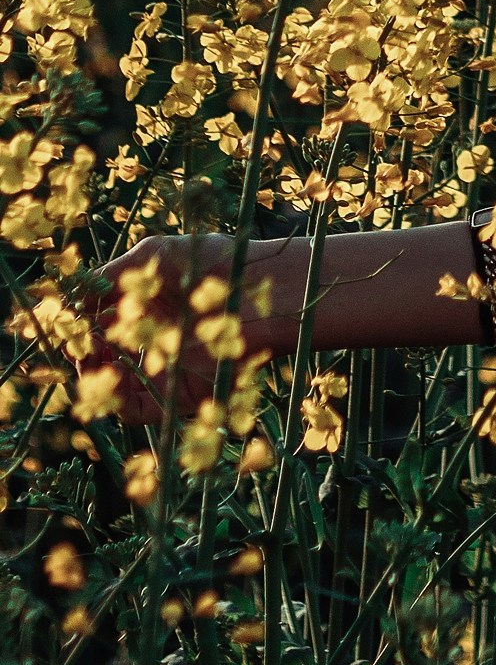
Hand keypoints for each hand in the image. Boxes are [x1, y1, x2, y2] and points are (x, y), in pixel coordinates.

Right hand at [78, 236, 237, 423]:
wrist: (261, 289)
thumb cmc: (214, 261)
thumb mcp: (157, 255)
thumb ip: (114, 274)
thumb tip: (74, 294)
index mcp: (147, 305)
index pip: (101, 321)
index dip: (80, 323)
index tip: (65, 320)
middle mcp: (153, 337)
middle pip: (103, 355)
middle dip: (82, 350)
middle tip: (74, 343)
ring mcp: (165, 366)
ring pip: (114, 385)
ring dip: (93, 376)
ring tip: (87, 359)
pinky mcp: (179, 392)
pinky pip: (136, 408)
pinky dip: (115, 400)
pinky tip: (106, 378)